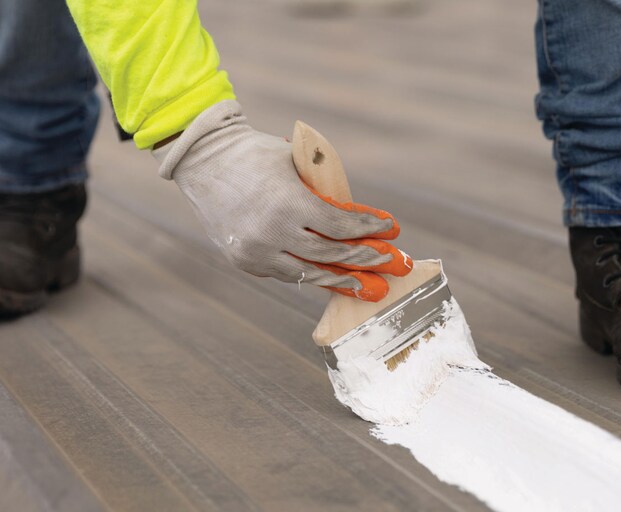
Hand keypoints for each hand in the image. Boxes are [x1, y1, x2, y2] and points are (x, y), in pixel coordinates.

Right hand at [152, 101, 411, 301]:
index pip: (340, 225)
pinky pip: (283, 273)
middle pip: (330, 254)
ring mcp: (255, 251)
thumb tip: (357, 216)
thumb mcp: (295, 162)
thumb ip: (324, 188)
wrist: (201, 160)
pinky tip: (327, 275)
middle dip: (363, 259)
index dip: (369, 229)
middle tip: (387, 261)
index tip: (390, 229)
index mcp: (289, 203)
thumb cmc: (254, 153)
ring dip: (339, 278)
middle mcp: (272, 232)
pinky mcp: (243, 261)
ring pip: (307, 273)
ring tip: (363, 283)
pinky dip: (307, 273)